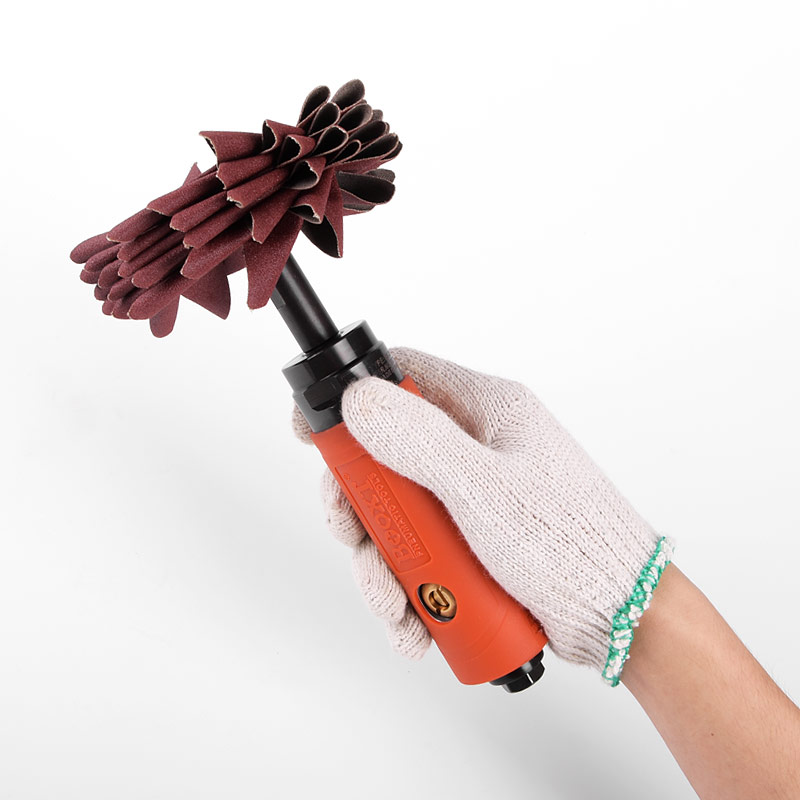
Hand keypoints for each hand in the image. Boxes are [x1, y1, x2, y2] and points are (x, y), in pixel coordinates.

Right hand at [293, 347, 672, 683]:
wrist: (620, 616)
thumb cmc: (571, 542)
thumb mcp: (486, 488)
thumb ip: (419, 442)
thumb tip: (357, 400)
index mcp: (486, 411)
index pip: (404, 377)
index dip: (351, 397)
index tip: (313, 433)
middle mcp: (474, 448)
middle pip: (386, 458)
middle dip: (361, 505)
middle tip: (352, 535)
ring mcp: (471, 497)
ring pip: (398, 516)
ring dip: (383, 564)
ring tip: (396, 606)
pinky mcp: (471, 542)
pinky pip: (420, 555)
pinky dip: (409, 591)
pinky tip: (414, 623)